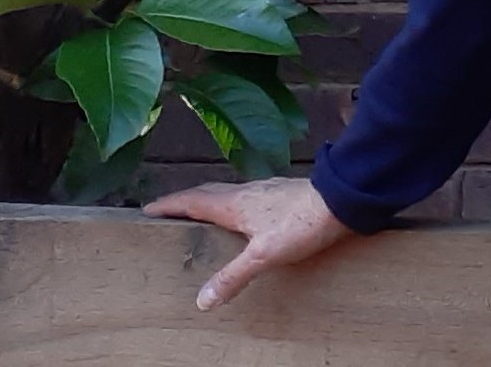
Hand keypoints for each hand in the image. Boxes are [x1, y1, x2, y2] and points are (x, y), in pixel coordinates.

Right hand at [143, 176, 354, 309]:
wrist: (343, 200)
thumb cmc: (302, 223)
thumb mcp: (262, 256)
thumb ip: (232, 277)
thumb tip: (201, 299)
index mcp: (234, 203)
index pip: (192, 200)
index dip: (169, 205)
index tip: (148, 209)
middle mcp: (247, 192)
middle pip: (207, 193)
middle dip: (185, 202)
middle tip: (169, 213)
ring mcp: (266, 191)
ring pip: (228, 195)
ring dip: (210, 203)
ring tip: (201, 218)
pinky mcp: (282, 195)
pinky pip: (247, 198)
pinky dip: (233, 206)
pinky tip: (244, 219)